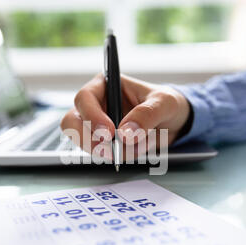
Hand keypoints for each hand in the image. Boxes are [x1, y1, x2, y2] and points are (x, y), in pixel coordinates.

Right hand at [60, 73, 190, 157]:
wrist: (174, 124)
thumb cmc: (166, 104)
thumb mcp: (164, 103)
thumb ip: (146, 115)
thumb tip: (125, 134)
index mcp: (105, 85)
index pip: (85, 98)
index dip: (92, 116)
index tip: (109, 133)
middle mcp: (95, 104)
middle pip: (72, 122)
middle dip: (88, 139)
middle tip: (110, 151)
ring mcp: (95, 126)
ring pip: (82, 141)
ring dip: (106, 151)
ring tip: (134, 148)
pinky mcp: (102, 143)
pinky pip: (99, 153)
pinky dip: (116, 157)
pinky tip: (134, 150)